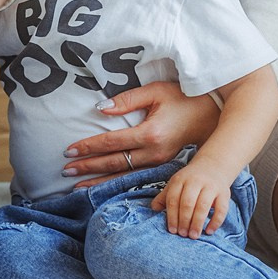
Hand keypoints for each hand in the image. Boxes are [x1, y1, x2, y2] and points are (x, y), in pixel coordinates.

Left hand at [62, 81, 217, 187]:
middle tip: (66, 171)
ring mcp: (158, 161)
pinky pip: (134, 177)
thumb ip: (127, 100)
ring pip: (124, 175)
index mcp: (150, 133)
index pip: (112, 143)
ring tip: (78, 187)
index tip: (69, 151)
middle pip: (115, 163)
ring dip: (100, 181)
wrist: (211, 115)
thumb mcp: (155, 91)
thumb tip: (100, 109)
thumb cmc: (182, 98)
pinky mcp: (161, 165)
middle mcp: (153, 152)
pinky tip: (104, 186)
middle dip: (89, 167)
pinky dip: (117, 183)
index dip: (89, 147)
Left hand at [151, 155, 235, 237]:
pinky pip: (221, 209)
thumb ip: (164, 196)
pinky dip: (215, 221)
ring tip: (193, 235)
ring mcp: (211, 186)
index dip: (172, 216)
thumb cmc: (191, 179)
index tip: (172, 230)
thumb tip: (154, 209)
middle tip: (183, 235)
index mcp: (180, 180)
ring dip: (197, 223)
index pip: (173, 199)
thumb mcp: (176, 184)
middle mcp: (195, 181)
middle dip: (184, 221)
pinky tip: (209, 231)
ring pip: (203, 206)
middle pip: (188, 203)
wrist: (213, 165)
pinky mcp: (224, 193)